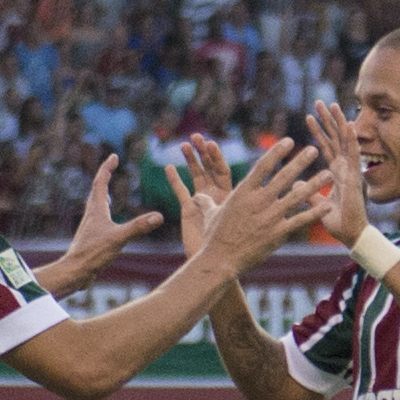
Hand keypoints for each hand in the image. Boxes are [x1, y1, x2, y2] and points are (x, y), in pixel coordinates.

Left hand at [35, 155, 162, 295]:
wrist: (75, 272)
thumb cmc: (93, 254)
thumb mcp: (119, 239)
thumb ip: (138, 227)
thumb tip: (159, 217)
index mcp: (96, 209)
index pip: (101, 182)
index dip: (107, 168)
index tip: (114, 156)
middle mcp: (91, 214)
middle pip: (96, 189)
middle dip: (105, 176)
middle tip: (111, 166)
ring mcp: (90, 225)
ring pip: (95, 203)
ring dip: (102, 192)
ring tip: (107, 189)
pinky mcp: (91, 237)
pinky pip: (97, 217)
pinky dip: (103, 210)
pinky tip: (106, 219)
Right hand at [156, 134, 230, 253]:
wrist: (214, 262)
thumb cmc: (226, 245)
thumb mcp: (229, 222)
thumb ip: (227, 208)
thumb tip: (228, 196)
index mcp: (228, 196)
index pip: (222, 171)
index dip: (216, 157)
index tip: (210, 144)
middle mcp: (216, 196)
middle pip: (209, 169)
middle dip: (203, 153)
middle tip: (196, 137)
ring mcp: (202, 201)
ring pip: (196, 176)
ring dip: (191, 161)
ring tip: (184, 145)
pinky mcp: (189, 209)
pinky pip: (181, 191)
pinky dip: (175, 179)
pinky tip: (169, 167)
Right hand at [201, 136, 330, 271]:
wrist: (220, 260)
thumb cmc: (214, 237)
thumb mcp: (210, 215)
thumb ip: (207, 202)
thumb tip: (197, 196)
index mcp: (243, 193)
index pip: (263, 166)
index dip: (277, 152)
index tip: (289, 141)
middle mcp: (259, 201)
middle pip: (283, 177)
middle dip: (300, 162)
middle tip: (314, 149)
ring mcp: (270, 217)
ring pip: (296, 196)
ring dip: (314, 184)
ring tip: (329, 173)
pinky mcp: (278, 233)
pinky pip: (300, 220)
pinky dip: (314, 213)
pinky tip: (327, 205)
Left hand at [301, 102, 372, 244]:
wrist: (351, 235)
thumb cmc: (337, 222)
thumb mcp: (316, 204)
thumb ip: (308, 193)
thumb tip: (295, 184)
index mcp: (336, 173)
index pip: (326, 146)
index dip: (319, 131)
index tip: (310, 116)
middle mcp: (344, 168)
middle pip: (335, 138)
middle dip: (328, 120)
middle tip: (320, 102)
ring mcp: (351, 171)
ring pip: (345, 141)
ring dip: (339, 123)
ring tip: (332, 105)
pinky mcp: (355, 177)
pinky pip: (354, 155)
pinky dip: (352, 139)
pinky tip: (349, 124)